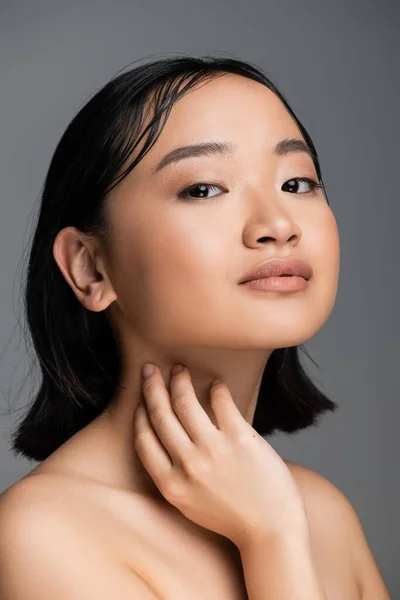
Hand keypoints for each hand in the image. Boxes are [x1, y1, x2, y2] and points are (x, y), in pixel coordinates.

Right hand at [133, 363, 308, 550]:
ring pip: (185, 402)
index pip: (144, 439)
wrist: (270, 530)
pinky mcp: (241, 439)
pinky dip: (216, 389)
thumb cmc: (230, 516)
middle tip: (150, 369)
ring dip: (179, 381)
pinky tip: (215, 384)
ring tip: (180, 370)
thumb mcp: (189, 503)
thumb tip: (164, 434)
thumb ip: (173, 473)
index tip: (143, 400)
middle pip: (161, 415)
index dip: (141, 414)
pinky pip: (221, 402)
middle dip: (151, 386)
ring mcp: (214, 450)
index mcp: (171, 485)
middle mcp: (188, 465)